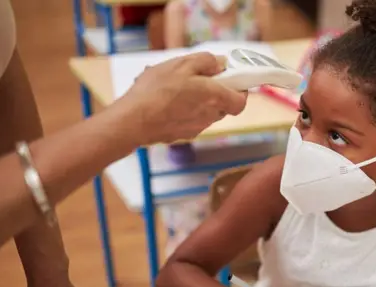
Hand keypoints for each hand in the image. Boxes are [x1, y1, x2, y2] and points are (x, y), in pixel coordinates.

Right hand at [117, 52, 247, 144]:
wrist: (133, 120)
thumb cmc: (157, 91)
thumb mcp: (182, 64)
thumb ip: (207, 62)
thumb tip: (221, 64)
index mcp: (215, 98)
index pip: (241, 101)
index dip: (239, 90)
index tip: (229, 79)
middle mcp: (210, 116)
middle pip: (222, 105)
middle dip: (214, 92)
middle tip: (197, 78)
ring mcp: (196, 128)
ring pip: (205, 112)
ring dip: (196, 101)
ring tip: (175, 89)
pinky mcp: (182, 135)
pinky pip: (190, 120)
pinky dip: (183, 111)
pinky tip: (165, 102)